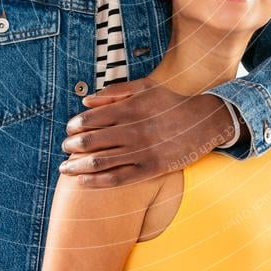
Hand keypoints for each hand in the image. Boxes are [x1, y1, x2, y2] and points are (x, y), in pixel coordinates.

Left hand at [59, 78, 236, 186]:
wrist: (204, 122)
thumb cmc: (170, 102)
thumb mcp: (144, 88)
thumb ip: (114, 92)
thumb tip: (86, 100)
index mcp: (130, 108)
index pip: (90, 119)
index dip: (74, 126)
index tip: (70, 129)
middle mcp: (133, 130)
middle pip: (91, 141)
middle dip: (71, 146)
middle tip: (65, 148)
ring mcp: (141, 151)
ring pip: (100, 162)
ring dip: (77, 166)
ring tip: (65, 168)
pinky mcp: (150, 169)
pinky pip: (117, 178)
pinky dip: (96, 181)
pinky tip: (83, 181)